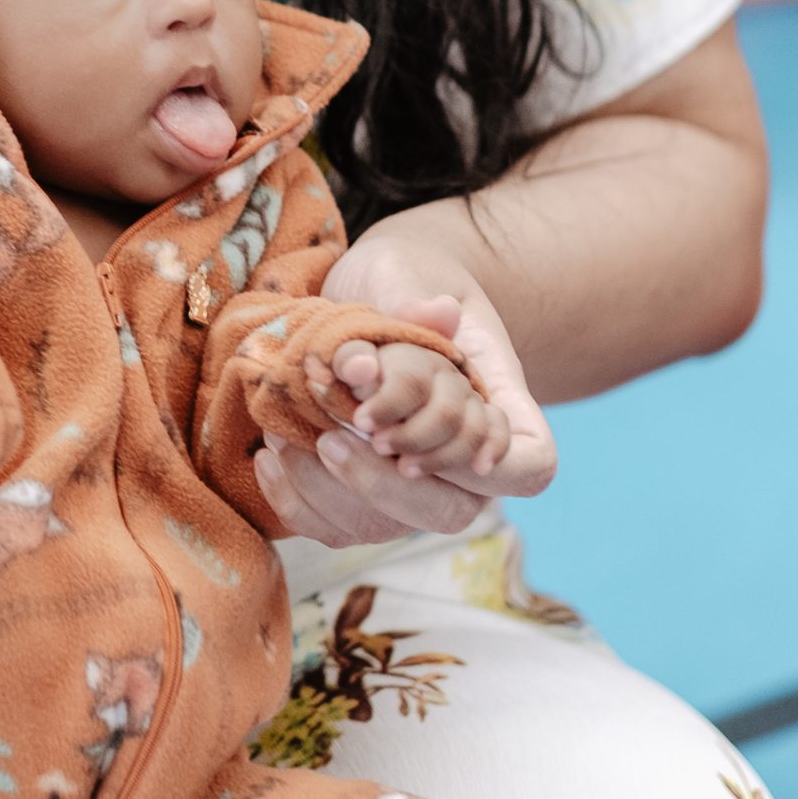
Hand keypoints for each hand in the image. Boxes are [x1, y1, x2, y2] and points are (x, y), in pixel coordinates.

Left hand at [253, 242, 554, 545]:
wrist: (366, 294)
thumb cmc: (400, 277)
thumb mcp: (404, 270)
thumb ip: (414, 295)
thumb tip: (433, 314)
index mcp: (493, 403)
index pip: (529, 466)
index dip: (489, 467)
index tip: (420, 439)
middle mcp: (460, 458)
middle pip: (452, 510)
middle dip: (384, 485)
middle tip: (333, 438)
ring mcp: (412, 483)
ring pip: (387, 528)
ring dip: (330, 492)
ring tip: (283, 438)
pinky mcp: (361, 495)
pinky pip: (335, 527)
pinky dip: (297, 501)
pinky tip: (268, 459)